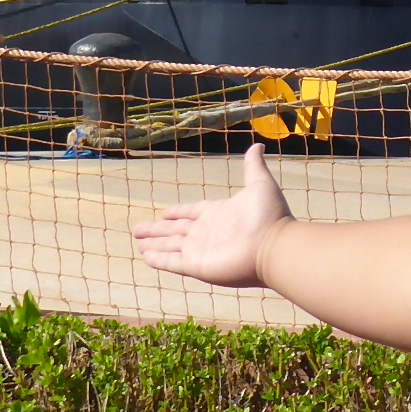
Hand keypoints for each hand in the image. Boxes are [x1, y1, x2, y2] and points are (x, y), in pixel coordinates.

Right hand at [134, 144, 293, 286]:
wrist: (273, 246)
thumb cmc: (268, 216)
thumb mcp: (260, 184)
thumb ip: (253, 166)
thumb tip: (258, 145)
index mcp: (217, 213)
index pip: (191, 212)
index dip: (178, 213)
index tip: (164, 213)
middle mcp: (206, 232)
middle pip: (175, 231)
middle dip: (157, 231)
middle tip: (137, 230)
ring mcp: (200, 250)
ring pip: (170, 246)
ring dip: (154, 244)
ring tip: (138, 243)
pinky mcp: (196, 266)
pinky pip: (172, 262)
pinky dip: (159, 259)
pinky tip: (145, 256)